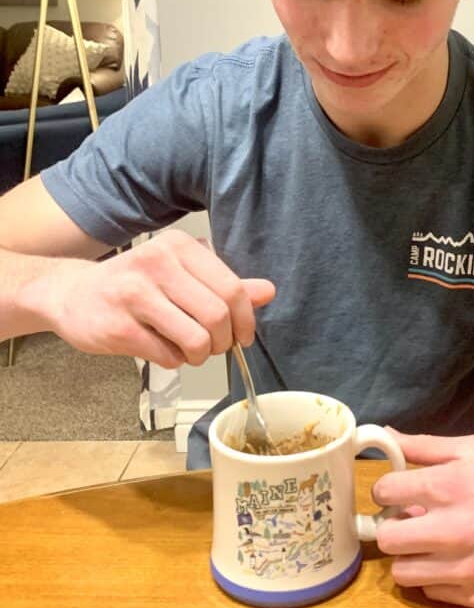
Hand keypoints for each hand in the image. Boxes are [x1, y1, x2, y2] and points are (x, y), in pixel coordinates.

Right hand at [25, 229, 275, 368]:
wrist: (71, 294)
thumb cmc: (133, 285)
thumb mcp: (180, 274)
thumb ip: (223, 284)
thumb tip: (267, 291)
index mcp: (178, 246)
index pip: (232, 288)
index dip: (245, 320)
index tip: (243, 335)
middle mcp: (157, 263)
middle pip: (217, 315)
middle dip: (223, 341)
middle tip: (215, 346)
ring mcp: (134, 295)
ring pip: (196, 339)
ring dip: (200, 354)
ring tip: (190, 349)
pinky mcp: (118, 329)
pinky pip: (167, 356)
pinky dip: (173, 360)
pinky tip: (162, 348)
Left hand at [373, 430, 473, 607]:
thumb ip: (426, 445)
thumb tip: (388, 437)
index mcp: (449, 488)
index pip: (384, 492)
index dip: (388, 487)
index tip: (398, 488)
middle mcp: (452, 532)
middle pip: (386, 538)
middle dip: (392, 523)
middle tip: (410, 516)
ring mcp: (467, 569)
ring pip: (403, 572)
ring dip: (410, 554)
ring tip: (430, 538)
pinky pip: (433, 592)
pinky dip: (436, 575)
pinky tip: (454, 556)